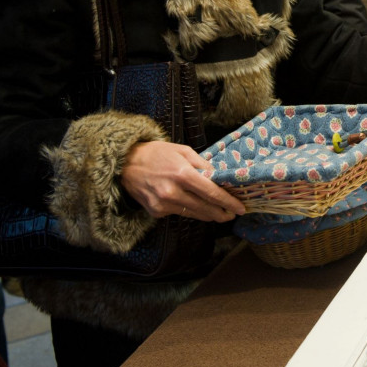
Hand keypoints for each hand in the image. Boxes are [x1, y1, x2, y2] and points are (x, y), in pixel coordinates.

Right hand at [120, 141, 244, 221]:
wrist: (125, 163)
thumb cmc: (156, 153)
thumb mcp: (183, 151)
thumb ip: (203, 166)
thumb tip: (220, 178)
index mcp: (182, 174)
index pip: (212, 193)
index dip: (228, 202)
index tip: (240, 208)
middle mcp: (172, 192)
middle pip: (205, 208)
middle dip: (222, 213)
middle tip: (233, 214)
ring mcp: (163, 204)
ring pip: (194, 214)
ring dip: (209, 215)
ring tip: (220, 213)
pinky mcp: (156, 212)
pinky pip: (179, 213)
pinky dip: (188, 210)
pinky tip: (193, 205)